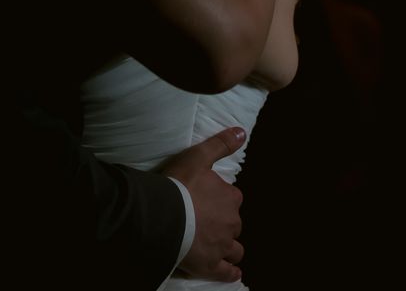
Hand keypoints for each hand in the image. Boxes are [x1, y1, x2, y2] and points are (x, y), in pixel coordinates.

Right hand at [165, 127, 246, 281]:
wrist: (164, 215)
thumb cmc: (180, 184)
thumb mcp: (199, 157)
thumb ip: (221, 144)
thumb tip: (242, 132)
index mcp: (230, 198)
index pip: (232, 198)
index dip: (221, 198)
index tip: (208, 199)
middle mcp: (231, 223)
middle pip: (233, 224)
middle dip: (224, 223)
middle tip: (207, 221)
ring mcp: (222, 246)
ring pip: (234, 249)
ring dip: (229, 247)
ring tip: (220, 245)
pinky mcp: (211, 266)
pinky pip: (227, 273)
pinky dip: (231, 272)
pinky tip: (232, 273)